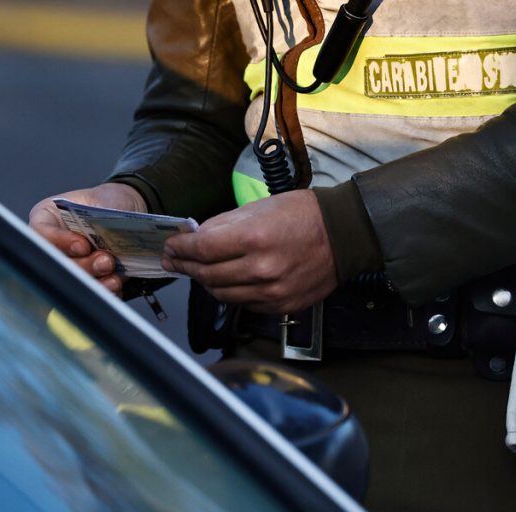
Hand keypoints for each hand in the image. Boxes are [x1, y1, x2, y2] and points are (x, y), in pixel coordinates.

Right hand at [29, 183, 146, 295]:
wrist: (124, 212)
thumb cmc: (107, 203)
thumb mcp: (105, 201)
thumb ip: (100, 218)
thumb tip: (108, 237)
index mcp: (47, 218)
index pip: (42, 232)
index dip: (61, 242)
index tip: (83, 246)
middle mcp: (52, 244)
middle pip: (57, 263)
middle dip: (83, 265)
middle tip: (105, 262)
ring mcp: (69, 263)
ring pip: (72, 281)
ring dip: (94, 282)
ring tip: (114, 277)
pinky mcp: (87, 279)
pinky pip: (90, 291)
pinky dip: (104, 290)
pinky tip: (116, 284)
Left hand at [161, 190, 337, 313]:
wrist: (344, 235)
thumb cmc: (303, 215)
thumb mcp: (259, 207)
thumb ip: (223, 224)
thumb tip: (195, 237)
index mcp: (254, 238)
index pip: (202, 249)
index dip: (180, 249)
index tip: (171, 247)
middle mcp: (261, 269)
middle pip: (207, 274)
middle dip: (186, 266)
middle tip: (175, 261)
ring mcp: (272, 292)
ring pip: (222, 294)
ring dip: (205, 282)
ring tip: (196, 271)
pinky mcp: (281, 306)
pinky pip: (244, 304)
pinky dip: (230, 293)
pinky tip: (226, 281)